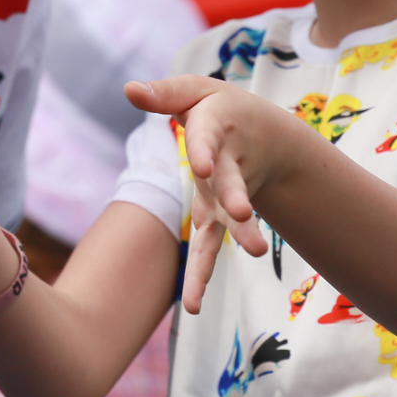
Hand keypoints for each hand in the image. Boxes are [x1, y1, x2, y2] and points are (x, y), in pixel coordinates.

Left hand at [125, 75, 280, 313]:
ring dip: (241, 236)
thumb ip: (164, 94)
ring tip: (256, 252)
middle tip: (244, 213)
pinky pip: (211, 248)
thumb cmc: (220, 108)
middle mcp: (226, 165)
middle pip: (231, 184)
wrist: (268, 135)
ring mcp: (226, 195)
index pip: (208, 139)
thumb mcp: (195, 91)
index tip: (202, 164)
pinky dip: (202, 275)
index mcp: (217, 128)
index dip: (205, 150)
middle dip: (238, 199)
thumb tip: (128, 90)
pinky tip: (192, 306)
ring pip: (232, 220)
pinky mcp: (219, 218)